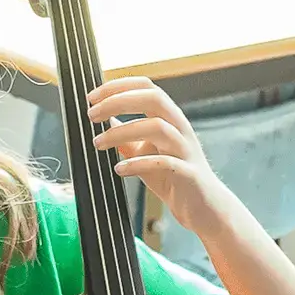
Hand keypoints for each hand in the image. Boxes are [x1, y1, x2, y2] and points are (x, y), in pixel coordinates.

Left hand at [88, 77, 234, 235]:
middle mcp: (180, 128)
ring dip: (122, 133)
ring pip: (157, 127)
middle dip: (119, 101)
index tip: (91, 97)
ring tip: (98, 143)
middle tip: (91, 115)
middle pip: (153, 99)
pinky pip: (164, 162)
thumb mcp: (145, 153)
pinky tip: (119, 169)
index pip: (146, 87)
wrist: (203, 208)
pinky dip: (138, 163)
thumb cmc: (173, 178)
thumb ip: (128, 138)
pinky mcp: (188, 174)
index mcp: (169, 118)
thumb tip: (107, 119)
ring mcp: (186, 150)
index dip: (118, 86)